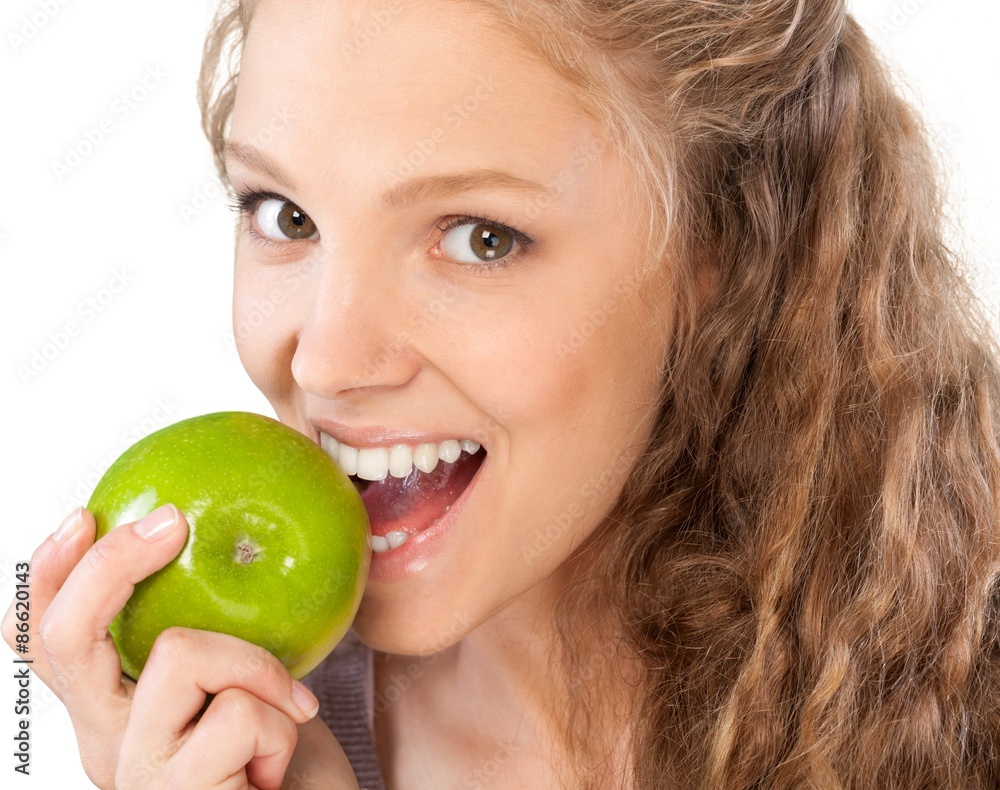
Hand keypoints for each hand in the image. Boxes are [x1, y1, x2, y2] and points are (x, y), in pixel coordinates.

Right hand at [1, 505, 360, 788]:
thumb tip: (243, 538)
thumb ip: (225, 634)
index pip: (47, 642)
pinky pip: (238, 711)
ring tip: (287, 709)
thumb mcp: (252, 681)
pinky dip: (283, 721)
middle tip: (170, 522)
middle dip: (112, 562)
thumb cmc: (291, 758)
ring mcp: (136, 771)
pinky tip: (283, 762)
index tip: (86, 515)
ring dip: (257, 665)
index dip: (48, 576)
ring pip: (179, 652)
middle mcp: (108, 741)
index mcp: (117, 710)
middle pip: (67, 635)